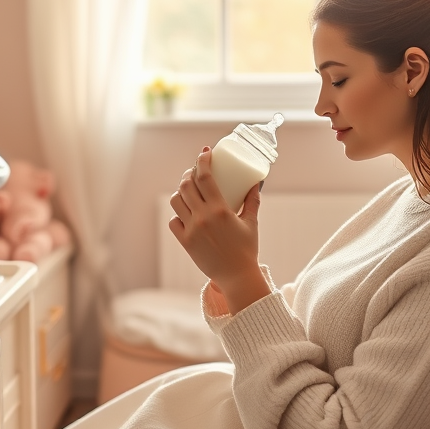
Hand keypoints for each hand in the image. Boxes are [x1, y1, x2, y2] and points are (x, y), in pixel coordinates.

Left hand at [169, 147, 271, 313]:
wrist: (236, 276)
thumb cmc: (247, 249)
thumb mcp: (251, 223)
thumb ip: (253, 201)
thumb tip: (255, 183)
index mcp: (220, 209)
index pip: (205, 177)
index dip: (202, 160)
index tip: (205, 152)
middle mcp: (203, 217)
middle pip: (187, 185)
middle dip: (189, 173)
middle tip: (195, 170)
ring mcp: (192, 229)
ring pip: (176, 201)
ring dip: (180, 192)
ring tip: (187, 190)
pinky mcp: (185, 242)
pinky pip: (174, 221)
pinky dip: (178, 214)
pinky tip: (184, 212)